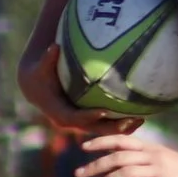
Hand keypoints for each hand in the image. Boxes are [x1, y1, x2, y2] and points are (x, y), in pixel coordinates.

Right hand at [18, 44, 143, 136]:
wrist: (36, 88)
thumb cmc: (40, 75)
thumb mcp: (41, 68)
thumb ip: (48, 59)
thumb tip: (54, 46)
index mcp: (59, 113)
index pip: (75, 118)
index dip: (90, 116)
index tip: (105, 111)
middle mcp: (70, 122)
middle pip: (94, 129)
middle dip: (112, 127)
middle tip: (131, 121)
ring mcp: (80, 124)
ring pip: (102, 129)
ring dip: (121, 128)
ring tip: (141, 120)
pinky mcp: (87, 121)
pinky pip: (105, 125)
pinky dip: (120, 123)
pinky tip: (138, 117)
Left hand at [76, 132, 177, 176]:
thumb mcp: (165, 164)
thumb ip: (145, 165)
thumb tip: (125, 173)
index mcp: (152, 149)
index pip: (121, 140)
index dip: (101, 142)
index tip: (83, 147)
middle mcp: (153, 156)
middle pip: (118, 157)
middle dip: (96, 165)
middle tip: (78, 174)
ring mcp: (159, 170)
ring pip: (125, 172)